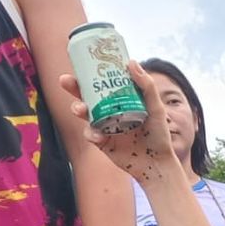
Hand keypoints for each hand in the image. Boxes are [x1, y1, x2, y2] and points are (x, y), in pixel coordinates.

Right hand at [56, 61, 180, 185]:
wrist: (157, 164)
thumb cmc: (159, 134)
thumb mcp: (156, 108)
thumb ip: (147, 86)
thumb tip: (131, 62)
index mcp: (120, 99)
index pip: (103, 82)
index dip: (90, 72)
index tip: (82, 62)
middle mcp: (109, 110)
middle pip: (87, 95)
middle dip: (73, 87)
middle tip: (65, 80)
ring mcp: (104, 126)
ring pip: (84, 113)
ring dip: (78, 108)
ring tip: (80, 109)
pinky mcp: (101, 142)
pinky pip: (90, 134)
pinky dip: (91, 133)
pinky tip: (98, 135)